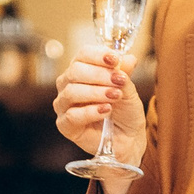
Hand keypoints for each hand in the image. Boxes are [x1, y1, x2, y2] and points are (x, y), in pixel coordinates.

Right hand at [51, 46, 147, 168]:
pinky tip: (106, 110)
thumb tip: (128, 58)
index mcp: (81, 70)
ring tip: (115, 96)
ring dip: (96, 92)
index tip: (114, 59)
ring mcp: (64, 105)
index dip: (98, 55)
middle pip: (75, 71)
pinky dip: (91, 111)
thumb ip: (124, 74)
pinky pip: (72, 115)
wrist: (129, 138)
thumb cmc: (125, 111)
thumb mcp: (128, 89)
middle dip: (99, 75)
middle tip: (119, 81)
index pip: (82, 55)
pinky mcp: (65, 125)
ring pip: (71, 92)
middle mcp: (68, 85)